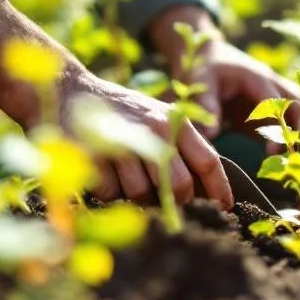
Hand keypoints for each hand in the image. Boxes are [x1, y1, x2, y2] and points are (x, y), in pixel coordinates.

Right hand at [61, 71, 233, 209]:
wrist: (72, 91)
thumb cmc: (123, 112)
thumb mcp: (158, 117)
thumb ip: (181, 146)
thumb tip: (202, 189)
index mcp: (175, 121)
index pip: (208, 161)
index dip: (220, 189)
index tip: (226, 209)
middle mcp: (154, 130)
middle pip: (179, 186)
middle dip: (176, 203)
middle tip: (168, 207)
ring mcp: (125, 142)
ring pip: (142, 194)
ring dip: (136, 197)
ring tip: (125, 176)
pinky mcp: (96, 154)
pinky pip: (111, 193)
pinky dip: (109, 191)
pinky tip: (104, 171)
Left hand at [150, 5, 299, 150]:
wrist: (211, 57)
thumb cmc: (205, 70)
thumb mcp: (202, 82)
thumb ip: (206, 106)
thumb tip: (210, 135)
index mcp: (257, 77)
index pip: (276, 102)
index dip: (278, 126)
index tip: (275, 152)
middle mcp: (274, 84)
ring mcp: (279, 95)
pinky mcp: (276, 109)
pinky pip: (298, 122)